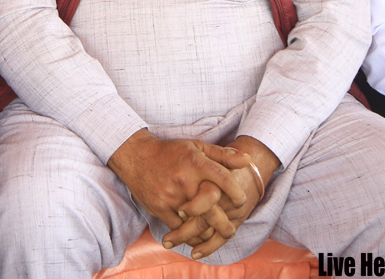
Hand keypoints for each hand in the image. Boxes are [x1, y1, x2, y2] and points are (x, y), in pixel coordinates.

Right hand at [164, 136, 280, 259]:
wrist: (136, 156)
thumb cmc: (170, 151)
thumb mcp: (197, 146)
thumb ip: (223, 155)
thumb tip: (248, 160)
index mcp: (197, 163)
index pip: (224, 180)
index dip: (237, 194)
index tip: (241, 202)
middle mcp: (185, 180)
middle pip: (211, 209)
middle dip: (224, 225)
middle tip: (231, 230)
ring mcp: (171, 196)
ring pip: (195, 223)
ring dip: (207, 233)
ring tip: (215, 236)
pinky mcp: (159, 208)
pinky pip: (178, 228)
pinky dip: (187, 235)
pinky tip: (195, 237)